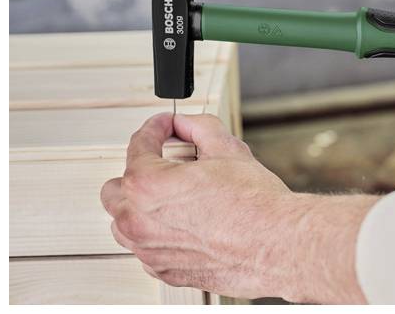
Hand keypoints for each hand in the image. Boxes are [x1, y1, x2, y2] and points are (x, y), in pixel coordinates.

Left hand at [100, 113, 376, 302]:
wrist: (278, 244)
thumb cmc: (257, 207)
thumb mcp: (227, 150)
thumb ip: (199, 128)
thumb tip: (188, 123)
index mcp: (147, 185)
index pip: (138, 145)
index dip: (156, 129)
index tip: (166, 127)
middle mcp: (139, 221)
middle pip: (116, 189)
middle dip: (138, 171)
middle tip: (166, 162)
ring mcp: (150, 251)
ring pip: (124, 224)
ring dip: (141, 207)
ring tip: (173, 196)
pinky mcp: (166, 271)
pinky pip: (146, 250)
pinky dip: (157, 235)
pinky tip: (183, 224)